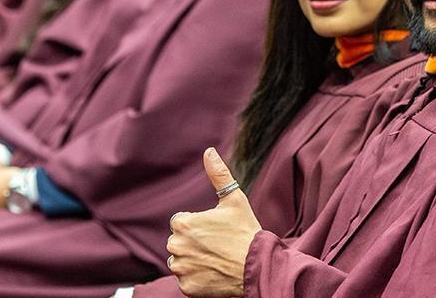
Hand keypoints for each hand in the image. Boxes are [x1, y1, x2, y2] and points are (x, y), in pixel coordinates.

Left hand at [166, 148, 260, 297]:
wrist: (258, 266)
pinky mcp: (187, 287)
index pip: (181, 222)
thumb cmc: (246, 232)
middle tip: (218, 245)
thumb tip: (209, 151)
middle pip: (179, 242)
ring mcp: (181, 269)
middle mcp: (177, 246)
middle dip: (194, 243)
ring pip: (181, 261)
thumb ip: (219, 175)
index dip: (200, 225)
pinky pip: (187, 280)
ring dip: (194, 260)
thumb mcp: (235, 200)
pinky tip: (215, 272)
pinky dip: (198, 277)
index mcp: (184, 224)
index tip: (216, 230)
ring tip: (216, 259)